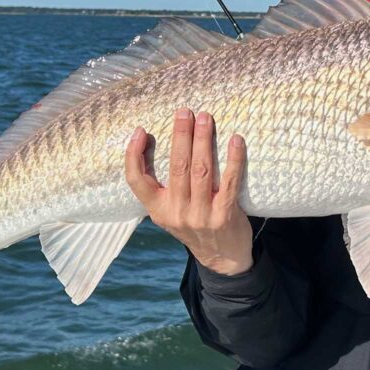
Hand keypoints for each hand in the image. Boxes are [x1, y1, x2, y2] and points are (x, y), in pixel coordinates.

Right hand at [125, 108, 252, 275]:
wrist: (222, 258)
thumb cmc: (196, 224)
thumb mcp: (171, 211)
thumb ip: (164, 186)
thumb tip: (160, 142)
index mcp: (158, 209)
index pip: (136, 180)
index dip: (134, 155)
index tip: (140, 131)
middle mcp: (177, 212)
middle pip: (177, 167)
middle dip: (180, 135)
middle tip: (185, 112)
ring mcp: (201, 215)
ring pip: (201, 170)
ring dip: (203, 141)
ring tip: (206, 118)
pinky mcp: (224, 216)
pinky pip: (229, 182)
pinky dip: (233, 159)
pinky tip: (236, 140)